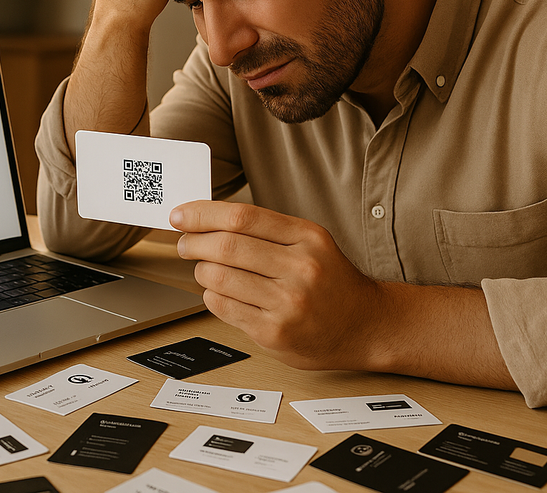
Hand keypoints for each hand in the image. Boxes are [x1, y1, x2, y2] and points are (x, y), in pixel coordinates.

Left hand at [170, 200, 386, 370]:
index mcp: (307, 237)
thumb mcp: (311, 243)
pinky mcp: (274, 333)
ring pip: (219, 278)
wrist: (365, 325)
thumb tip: (207, 219)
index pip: (243, 217)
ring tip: (204, 269)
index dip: (203, 213)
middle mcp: (300, 268)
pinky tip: (220, 292)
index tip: (181, 214)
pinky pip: (224, 307)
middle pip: (227, 246)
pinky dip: (212, 296)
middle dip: (193, 242)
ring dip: (201, 271)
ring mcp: (287, 303)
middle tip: (184, 243)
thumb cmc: (331, 281)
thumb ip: (267, 231)